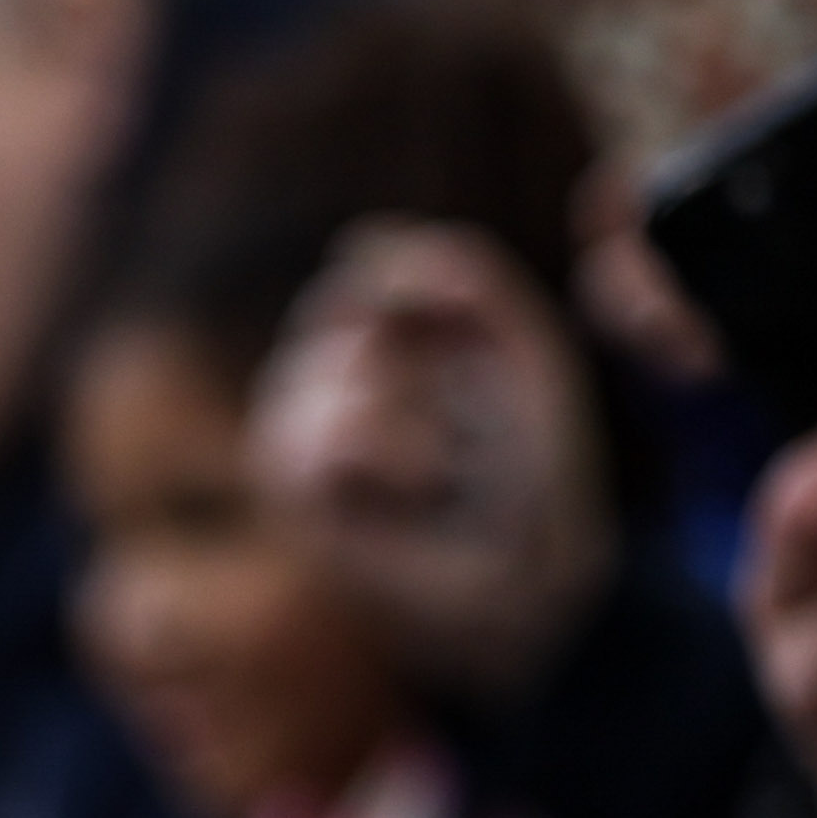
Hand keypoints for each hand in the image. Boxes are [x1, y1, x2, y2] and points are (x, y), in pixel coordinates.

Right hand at [257, 223, 614, 701]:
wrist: (526, 573)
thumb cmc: (526, 467)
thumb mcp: (518, 345)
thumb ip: (459, 276)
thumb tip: (357, 243)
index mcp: (377, 332)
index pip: (371, 260)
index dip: (426, 283)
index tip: (480, 329)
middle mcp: (321, 369)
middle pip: (352, 301)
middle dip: (432, 360)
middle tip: (460, 427)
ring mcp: (292, 421)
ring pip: (348, 365)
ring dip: (419, 415)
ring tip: (441, 468)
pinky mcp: (290, 481)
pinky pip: (340, 431)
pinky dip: (397, 457)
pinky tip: (418, 488)